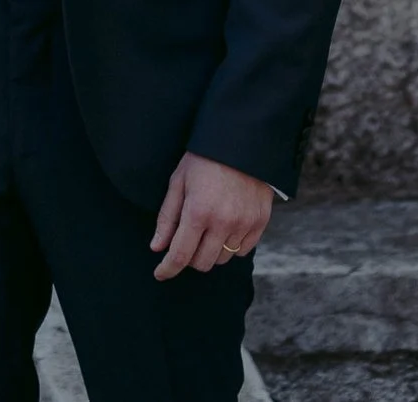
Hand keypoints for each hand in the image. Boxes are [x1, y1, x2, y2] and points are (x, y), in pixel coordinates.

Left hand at [149, 152, 272, 279]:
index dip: (167, 269)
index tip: (160, 274)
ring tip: (207, 230)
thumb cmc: (204, 160)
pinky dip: (231, 246)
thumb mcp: (178, 182)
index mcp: (198, 212)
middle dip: (189, 257)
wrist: (242, 142)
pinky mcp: (260, 223)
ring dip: (210, 252)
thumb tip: (157, 248)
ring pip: (222, 259)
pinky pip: (242, 251)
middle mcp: (223, 223)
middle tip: (185, 241)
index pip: (180, 255)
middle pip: (202, 262)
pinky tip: (225, 229)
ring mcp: (244, 224)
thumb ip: (167, 218)